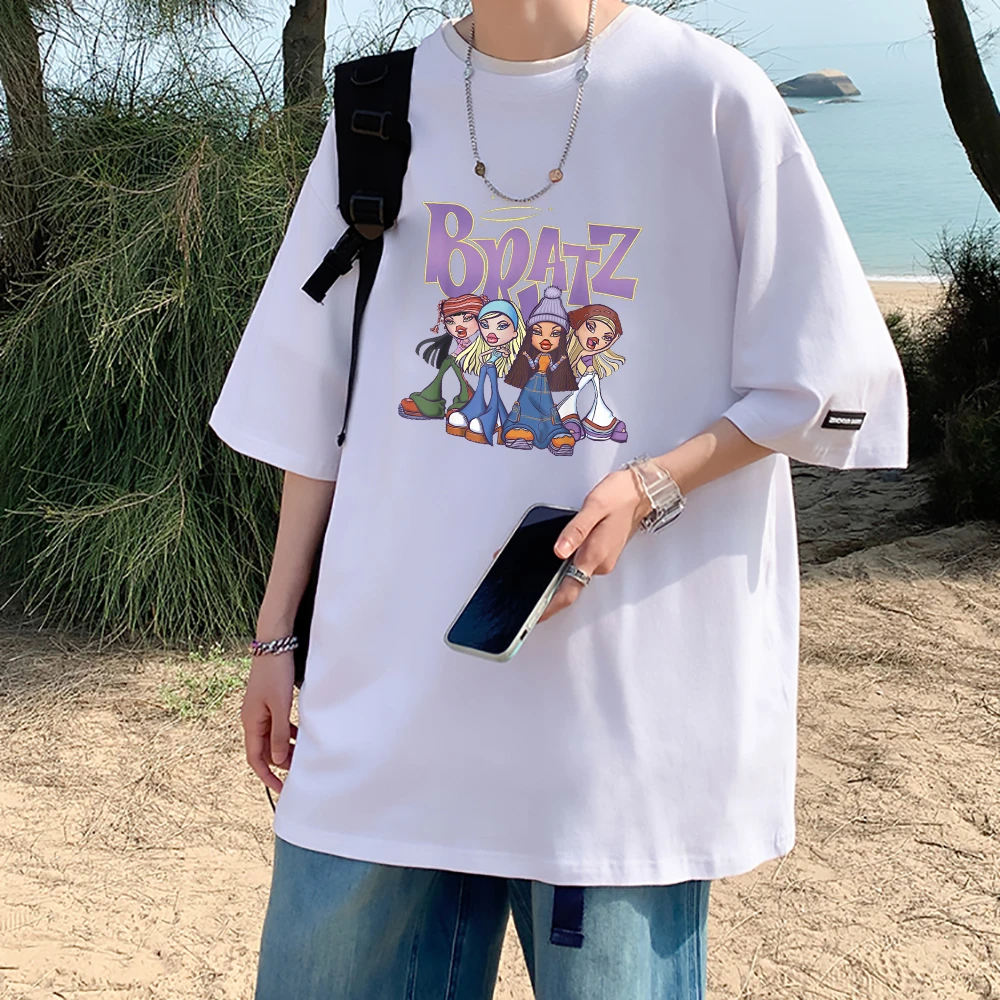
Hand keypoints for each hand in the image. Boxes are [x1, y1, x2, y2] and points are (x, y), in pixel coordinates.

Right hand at [240, 651, 295, 794]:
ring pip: (272, 737)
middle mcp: (252, 719)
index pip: (256, 759)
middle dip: (280, 762)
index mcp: (250, 722)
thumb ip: (279, 734)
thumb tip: (278, 760)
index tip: (281, 789)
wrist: (274, 644)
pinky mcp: (269, 701)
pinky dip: (287, 732)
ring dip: (285, 747)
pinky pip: (276, 724)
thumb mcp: (280, 707)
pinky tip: (301, 734)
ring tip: (304, 754)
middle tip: (300, 770)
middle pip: (264, 750)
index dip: (267, 777)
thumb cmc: (276, 674)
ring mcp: (259, 710)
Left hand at [538, 468, 651, 622]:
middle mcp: (599, 563)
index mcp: (595, 555)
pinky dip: (563, 569)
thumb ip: (575, 530)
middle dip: (546, 595)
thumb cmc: (619, 496)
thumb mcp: (593, 507)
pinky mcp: (600, 554)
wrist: (641, 492)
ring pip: (573, 578)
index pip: (569, 590)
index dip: (549, 606)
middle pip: (568, 588)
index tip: (534, 616)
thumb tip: (558, 551)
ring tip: (530, 581)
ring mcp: (601, 560)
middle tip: (522, 598)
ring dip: (553, 581)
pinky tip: (550, 563)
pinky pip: (578, 567)